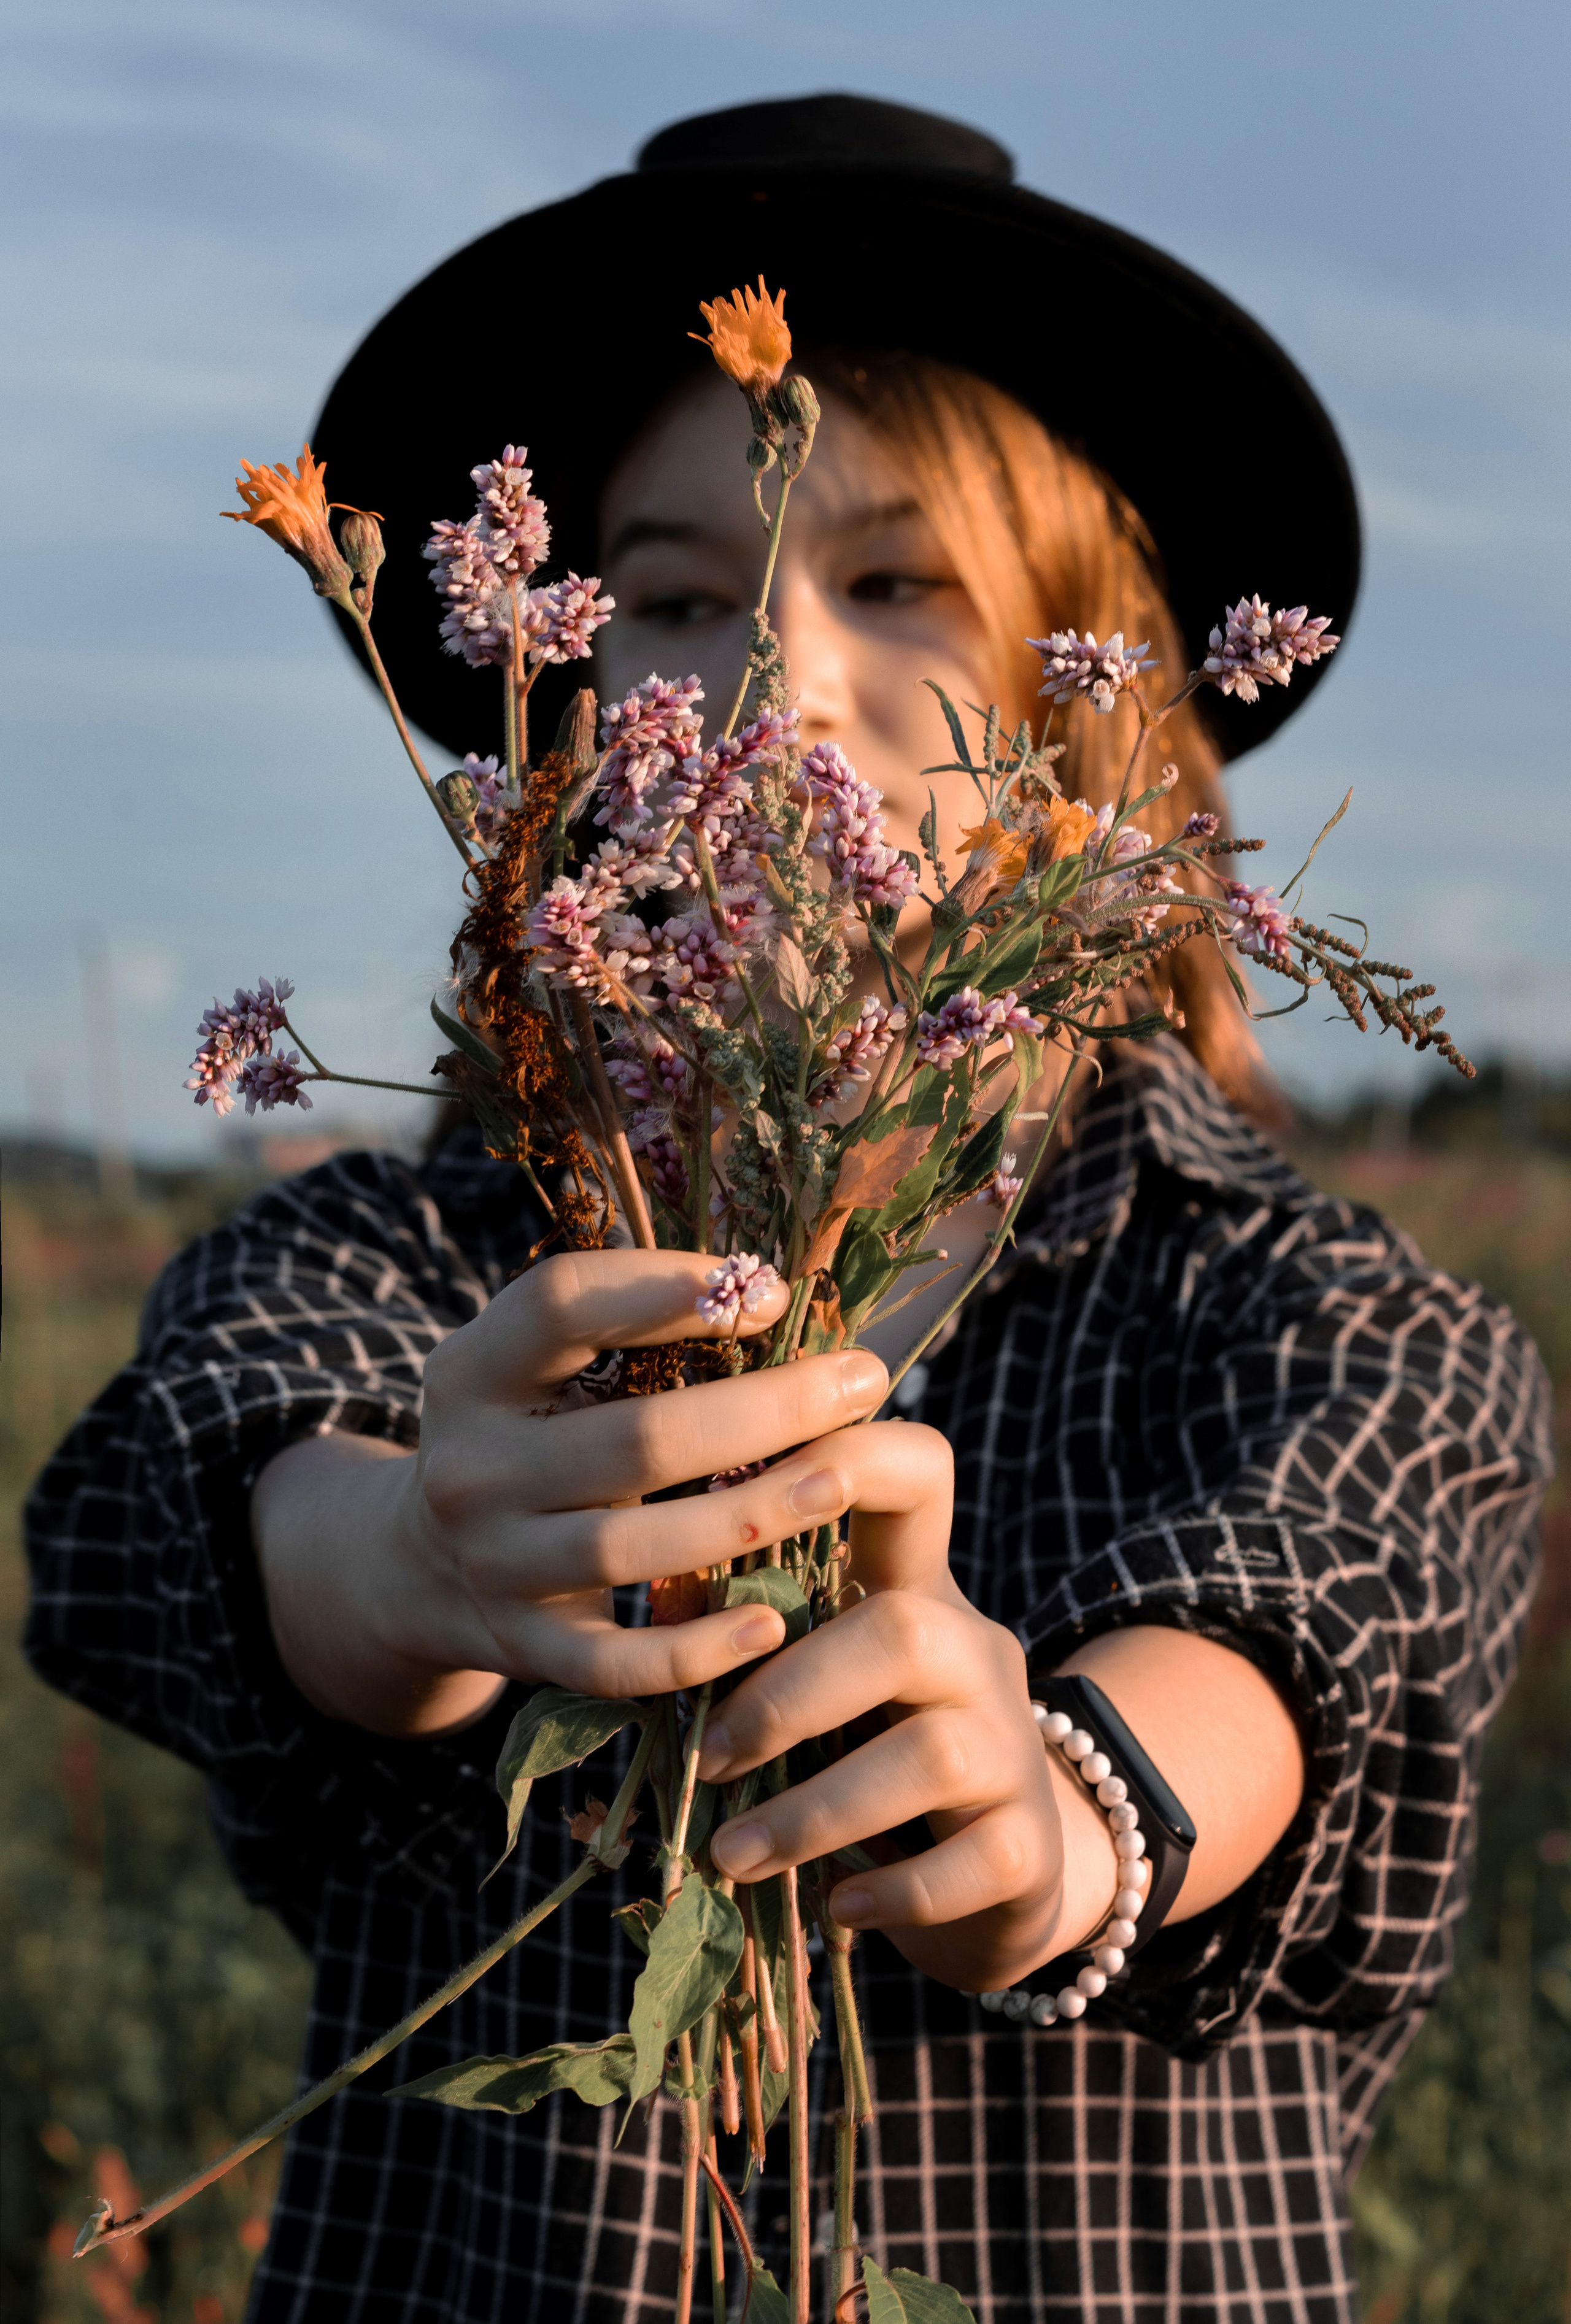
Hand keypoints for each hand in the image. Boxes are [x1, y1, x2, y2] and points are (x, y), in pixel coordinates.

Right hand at [252, 1248, 890, 1732]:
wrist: (421, 1563)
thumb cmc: (530, 1434)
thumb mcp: (540, 1367)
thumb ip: (629, 1327)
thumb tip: (772, 1291)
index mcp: (471, 1372)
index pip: (561, 1304)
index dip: (669, 1288)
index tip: (773, 1291)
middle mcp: (469, 1468)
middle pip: (633, 1437)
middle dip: (765, 1409)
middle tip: (862, 1381)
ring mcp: (493, 1565)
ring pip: (632, 1548)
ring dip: (752, 1515)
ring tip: (842, 1481)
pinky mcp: (521, 1648)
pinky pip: (617, 1662)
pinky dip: (697, 1650)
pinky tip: (774, 1622)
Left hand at [695, 1424, 1101, 1991]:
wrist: (1001, 1873)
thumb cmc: (865, 1762)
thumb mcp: (811, 1698)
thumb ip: (744, 1673)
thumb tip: (635, 1675)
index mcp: (911, 1589)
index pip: (916, 1474)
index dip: (853, 1454)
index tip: (758, 1481)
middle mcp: (971, 1650)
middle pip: (900, 1629)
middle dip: (786, 1698)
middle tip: (709, 1760)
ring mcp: (1011, 1746)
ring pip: (932, 1752)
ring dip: (815, 1810)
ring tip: (736, 1855)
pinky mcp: (1031, 1844)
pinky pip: (973, 1861)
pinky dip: (892, 1891)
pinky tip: (835, 1908)